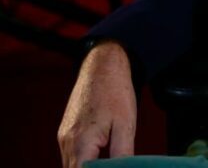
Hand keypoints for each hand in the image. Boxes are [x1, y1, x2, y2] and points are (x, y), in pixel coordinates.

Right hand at [57, 41, 137, 167]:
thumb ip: (122, 154)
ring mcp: (63, 137)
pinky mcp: (65, 133)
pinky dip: (84, 161)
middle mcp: (67, 142)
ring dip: (87, 167)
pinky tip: (99, 158)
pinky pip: (72, 155)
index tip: (110, 167)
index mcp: (81, 142)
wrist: (102, 67)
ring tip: (106, 161)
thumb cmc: (116, 92)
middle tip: (111, 163)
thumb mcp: (126, 125)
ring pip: (72, 165)